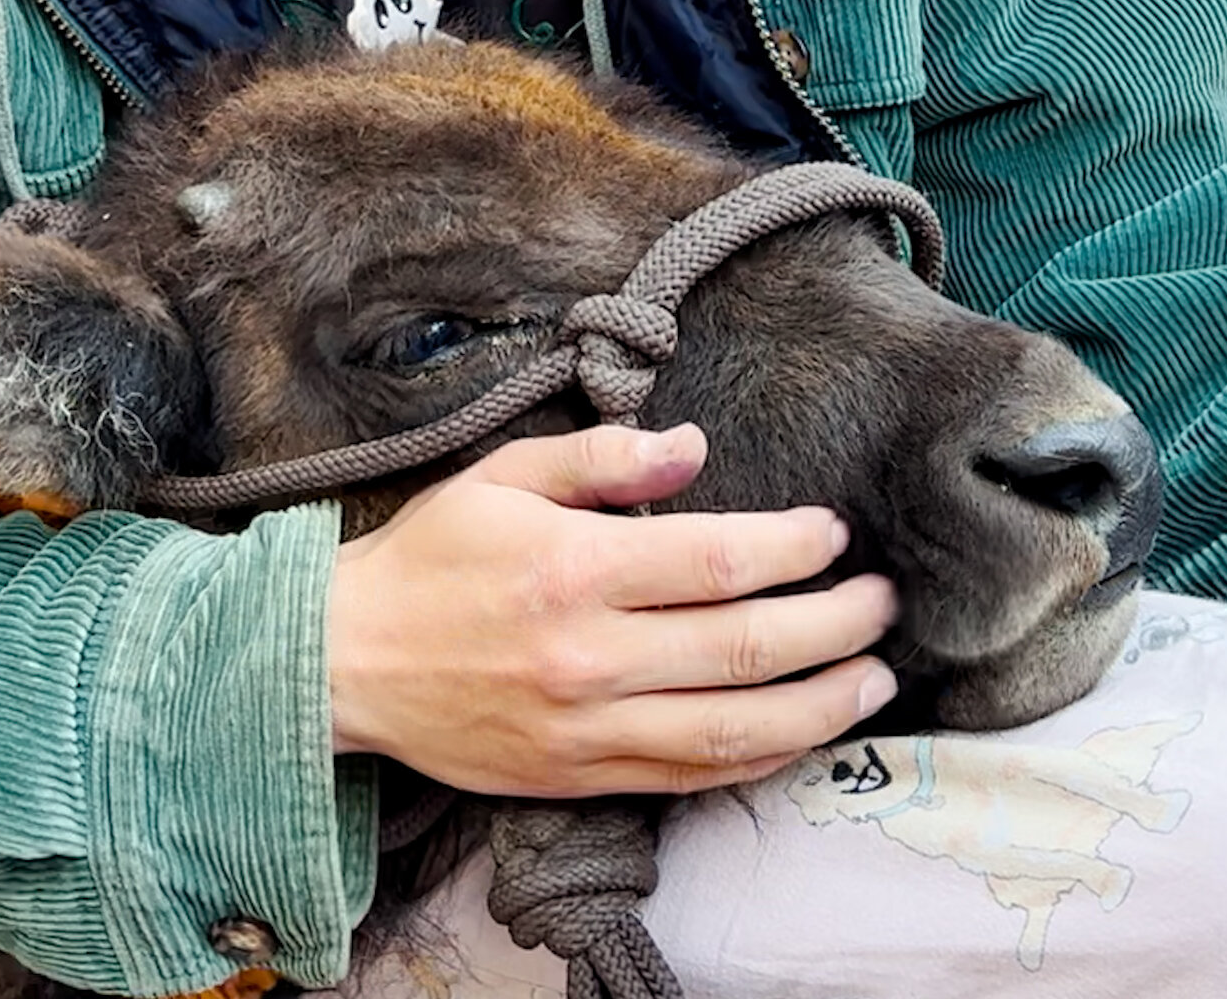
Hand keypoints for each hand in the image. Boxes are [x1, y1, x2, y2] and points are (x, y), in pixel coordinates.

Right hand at [326, 423, 898, 797]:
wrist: (343, 664)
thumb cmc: (427, 561)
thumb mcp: (500, 478)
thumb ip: (601, 456)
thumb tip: (695, 448)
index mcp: (573, 570)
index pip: (719, 561)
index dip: (796, 547)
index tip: (832, 534)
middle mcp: (588, 656)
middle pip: (748, 648)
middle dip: (838, 625)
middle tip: (883, 605)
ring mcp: (585, 728)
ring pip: (735, 730)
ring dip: (822, 706)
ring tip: (873, 680)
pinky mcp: (577, 777)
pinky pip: (690, 777)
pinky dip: (759, 759)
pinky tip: (800, 733)